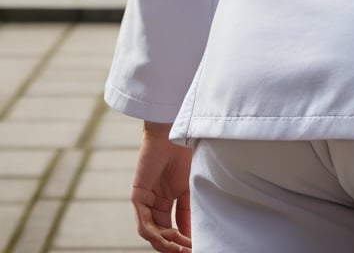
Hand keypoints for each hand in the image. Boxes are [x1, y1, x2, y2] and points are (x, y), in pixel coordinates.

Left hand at [130, 121, 192, 251]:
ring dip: (166, 244)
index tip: (196, 248)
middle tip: (189, 252)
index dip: (183, 241)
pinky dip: (155, 235)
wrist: (174, 132)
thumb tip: (192, 236)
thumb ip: (187, 212)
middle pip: (162, 234)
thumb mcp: (188, 188)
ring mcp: (145, 201)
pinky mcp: (137, 196)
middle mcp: (155, 204)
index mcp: (167, 201)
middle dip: (175, 246)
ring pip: (152, 233)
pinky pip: (143, 223)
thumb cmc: (184, 153)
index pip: (172, 229)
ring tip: (181, 250)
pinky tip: (169, 239)